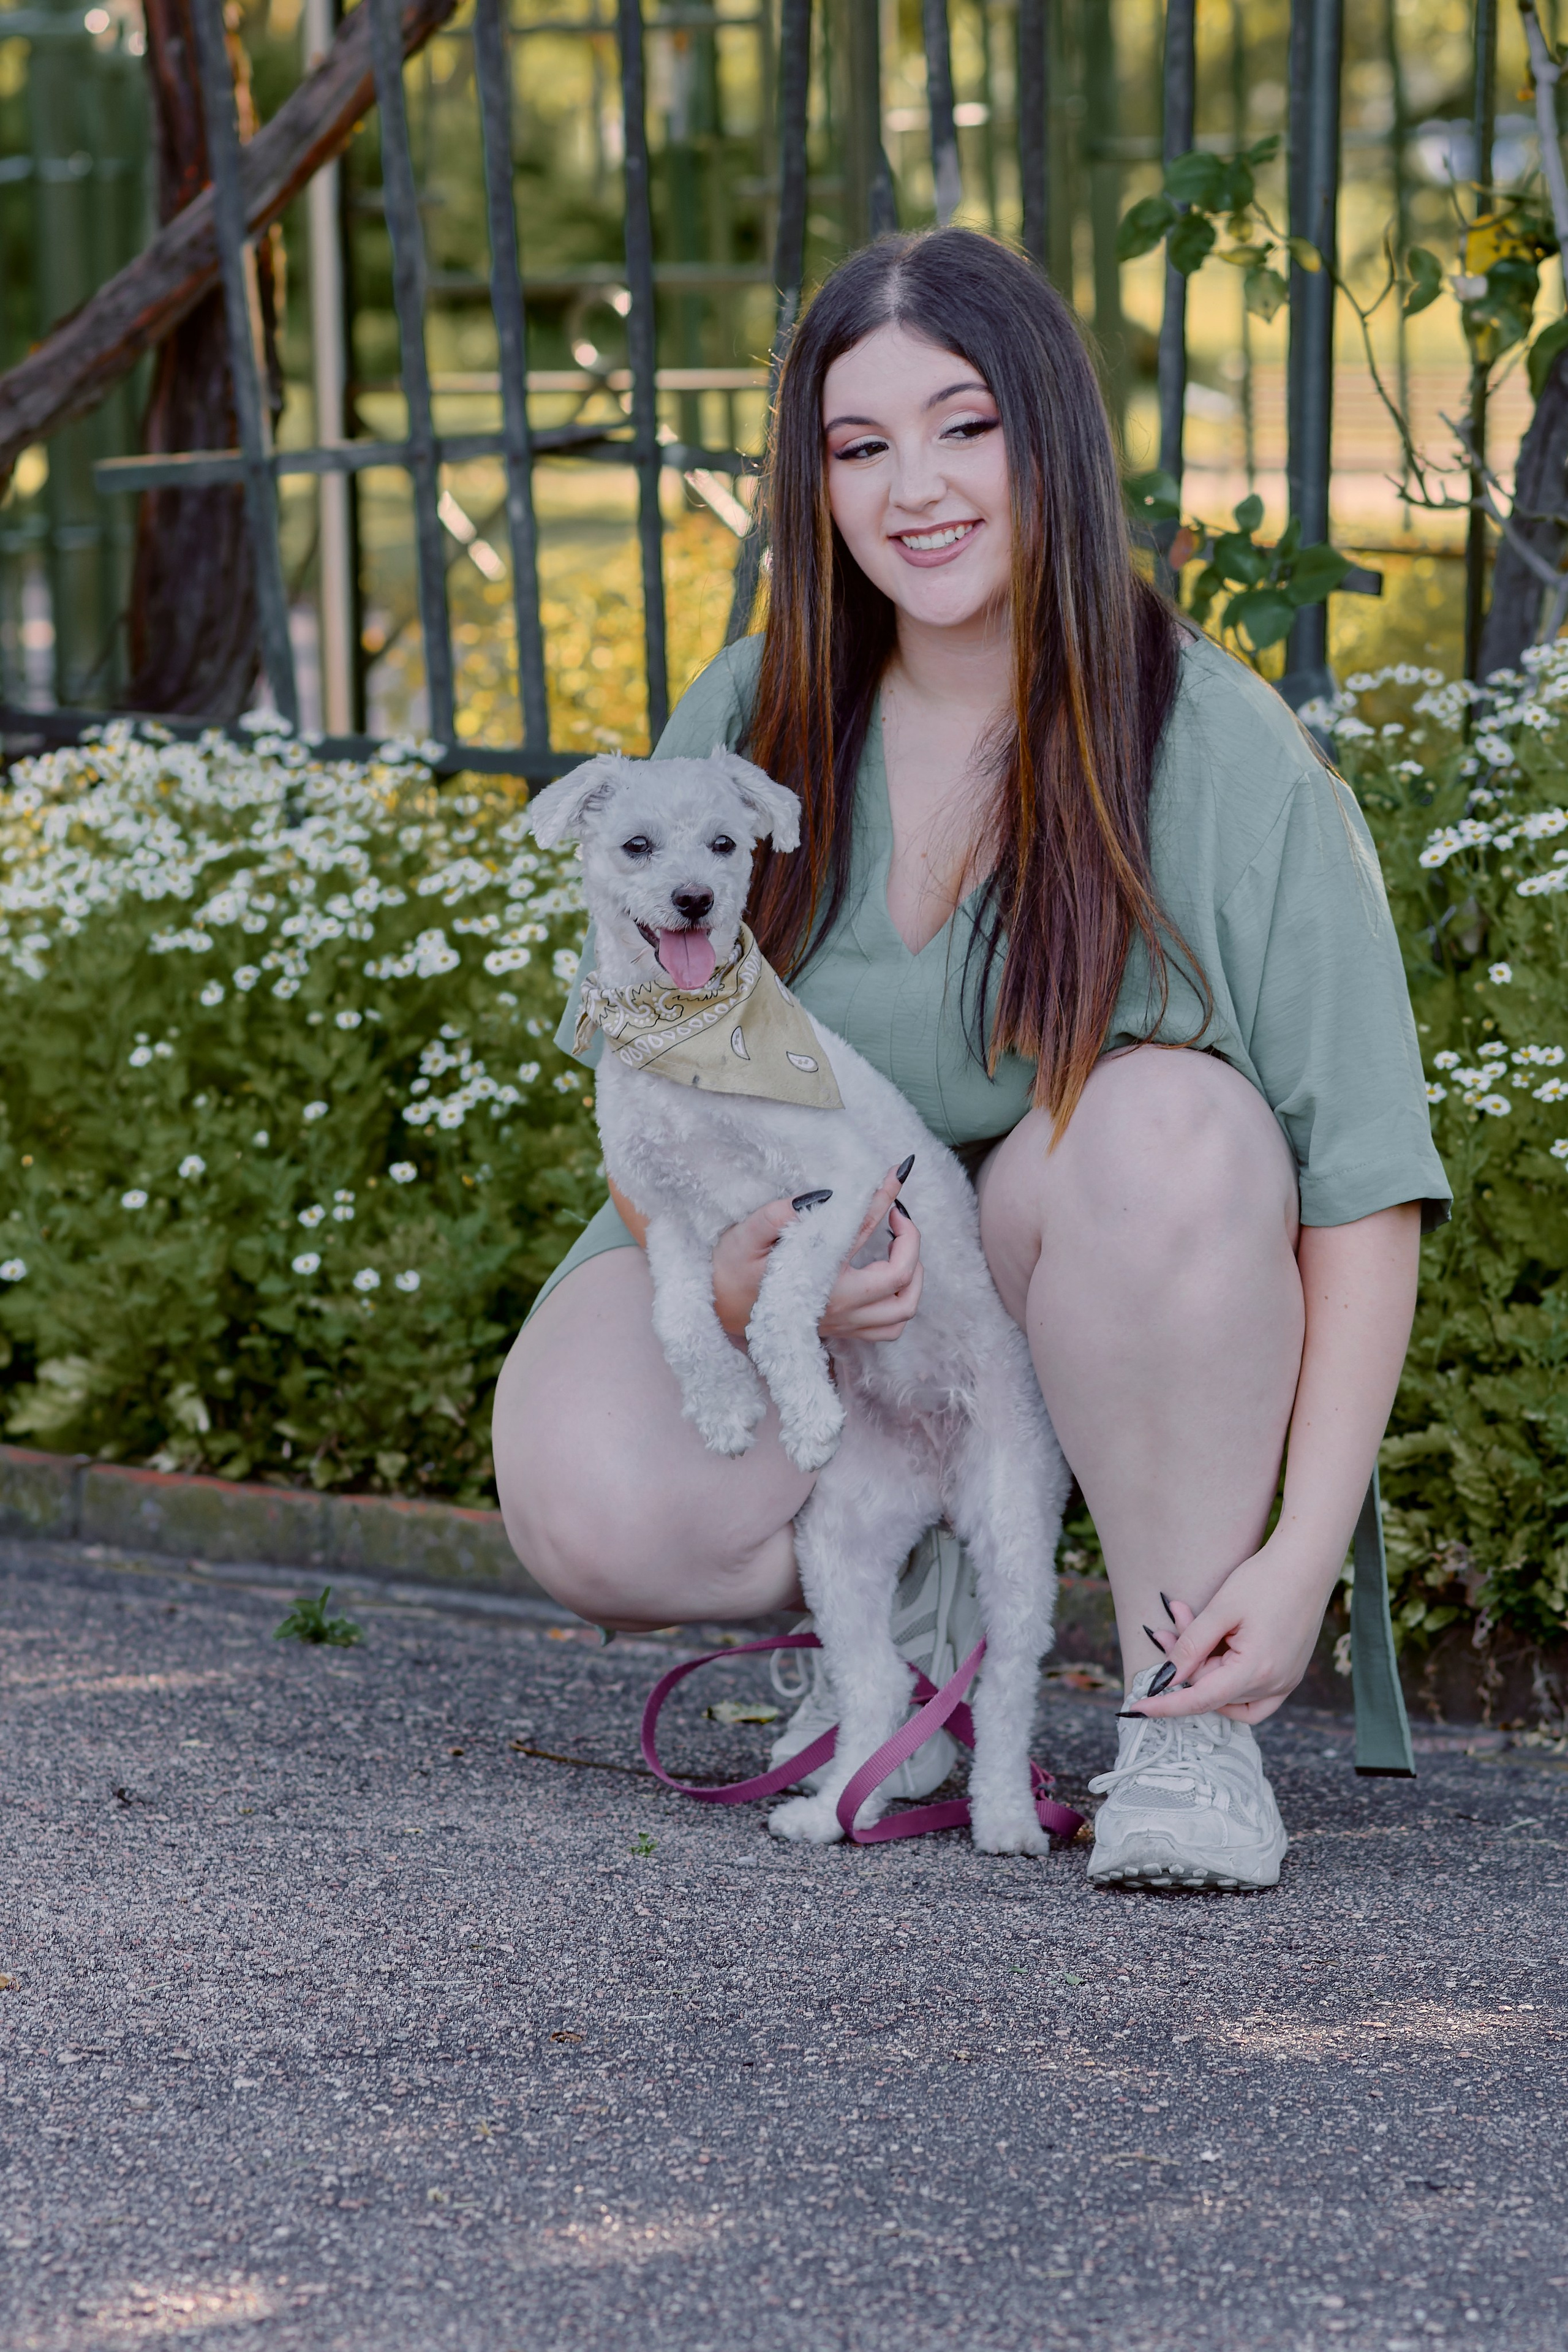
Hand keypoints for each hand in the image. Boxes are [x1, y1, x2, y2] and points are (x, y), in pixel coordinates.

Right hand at [710, 1163, 923, 1344]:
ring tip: (903, 1249)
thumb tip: (823, 1194)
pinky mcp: (841, 1331)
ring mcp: (844, 1322)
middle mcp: (840, 1305)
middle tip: (897, 1214)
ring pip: (903, 1311)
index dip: (884, 1197)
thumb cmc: (731, 1274)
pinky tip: (891, 1281)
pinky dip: (901, 1304)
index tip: (895, 1173)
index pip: (865, 1231)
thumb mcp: (744, 1238)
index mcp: (819, 1280)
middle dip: (911, 1241)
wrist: (718, 1314)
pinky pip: (889, 1329)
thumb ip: (777, 1215)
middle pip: (902, 1279)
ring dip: (914, 1278)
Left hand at [1133, 1538, 1339, 1725]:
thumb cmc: (1265, 1579)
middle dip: (1185, 1660)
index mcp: (1256, 1670)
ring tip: (1190, 1624)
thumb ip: (1191, 1646)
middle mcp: (1274, 1684)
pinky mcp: (1289, 1675)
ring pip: (1228, 1692)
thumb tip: (1166, 1678)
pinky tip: (1216, 1655)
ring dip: (1203, 1665)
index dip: (1165, 1705)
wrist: (1307, 1563)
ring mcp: (1285, 1683)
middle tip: (1172, 1619)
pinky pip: (1252, 1697)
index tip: (1137, 1708)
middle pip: (1212, 1689)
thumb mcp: (1221, 1610)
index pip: (1200, 1700)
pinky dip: (1227, 1685)